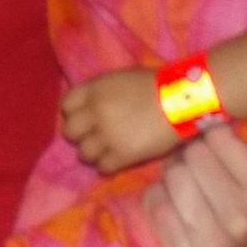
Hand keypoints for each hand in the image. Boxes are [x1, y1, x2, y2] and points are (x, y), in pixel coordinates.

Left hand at [61, 67, 178, 173]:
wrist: (180, 101)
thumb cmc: (155, 85)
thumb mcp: (121, 79)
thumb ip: (102, 93)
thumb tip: (91, 107)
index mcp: (94, 90)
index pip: (66, 105)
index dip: (74, 113)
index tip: (84, 117)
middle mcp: (95, 112)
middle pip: (70, 132)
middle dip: (80, 135)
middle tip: (94, 136)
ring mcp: (107, 135)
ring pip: (83, 153)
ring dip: (93, 153)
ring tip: (106, 151)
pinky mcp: (122, 155)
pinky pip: (103, 167)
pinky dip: (107, 166)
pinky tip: (116, 161)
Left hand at [144, 125, 246, 246]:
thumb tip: (209, 118)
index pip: (219, 139)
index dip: (215, 135)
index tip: (215, 139)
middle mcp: (238, 220)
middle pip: (192, 156)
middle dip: (194, 152)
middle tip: (198, 157)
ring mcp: (210, 246)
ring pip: (171, 179)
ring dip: (176, 173)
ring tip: (187, 178)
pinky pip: (156, 208)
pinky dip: (162, 197)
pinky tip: (175, 200)